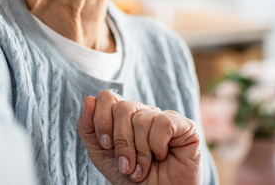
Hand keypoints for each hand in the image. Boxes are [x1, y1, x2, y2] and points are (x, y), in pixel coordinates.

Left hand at [77, 90, 202, 184]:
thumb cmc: (131, 179)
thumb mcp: (101, 156)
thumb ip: (89, 129)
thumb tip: (89, 100)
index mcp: (124, 118)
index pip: (108, 98)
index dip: (102, 121)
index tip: (106, 145)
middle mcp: (144, 113)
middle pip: (123, 107)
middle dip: (121, 142)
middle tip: (126, 166)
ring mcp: (164, 118)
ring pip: (142, 119)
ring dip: (140, 152)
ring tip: (143, 169)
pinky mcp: (185, 126)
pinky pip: (163, 123)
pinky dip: (158, 146)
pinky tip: (162, 157)